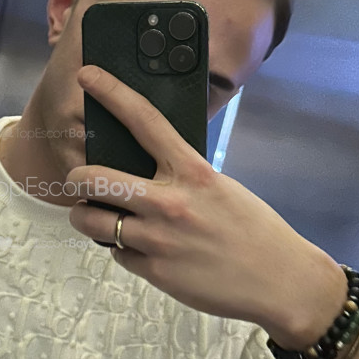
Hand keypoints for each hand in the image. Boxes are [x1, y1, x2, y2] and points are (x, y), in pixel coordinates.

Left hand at [66, 65, 344, 346]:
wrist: (281, 282)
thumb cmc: (256, 231)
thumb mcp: (221, 188)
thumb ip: (185, 176)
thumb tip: (149, 170)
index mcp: (193, 171)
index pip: (145, 121)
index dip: (112, 94)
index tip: (87, 77)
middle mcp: (170, 202)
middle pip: (95, 178)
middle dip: (76, 178)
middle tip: (78, 180)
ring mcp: (158, 239)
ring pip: (92, 222)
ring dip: (86, 217)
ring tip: (94, 216)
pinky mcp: (155, 271)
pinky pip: (117, 253)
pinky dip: (121, 248)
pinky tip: (138, 247)